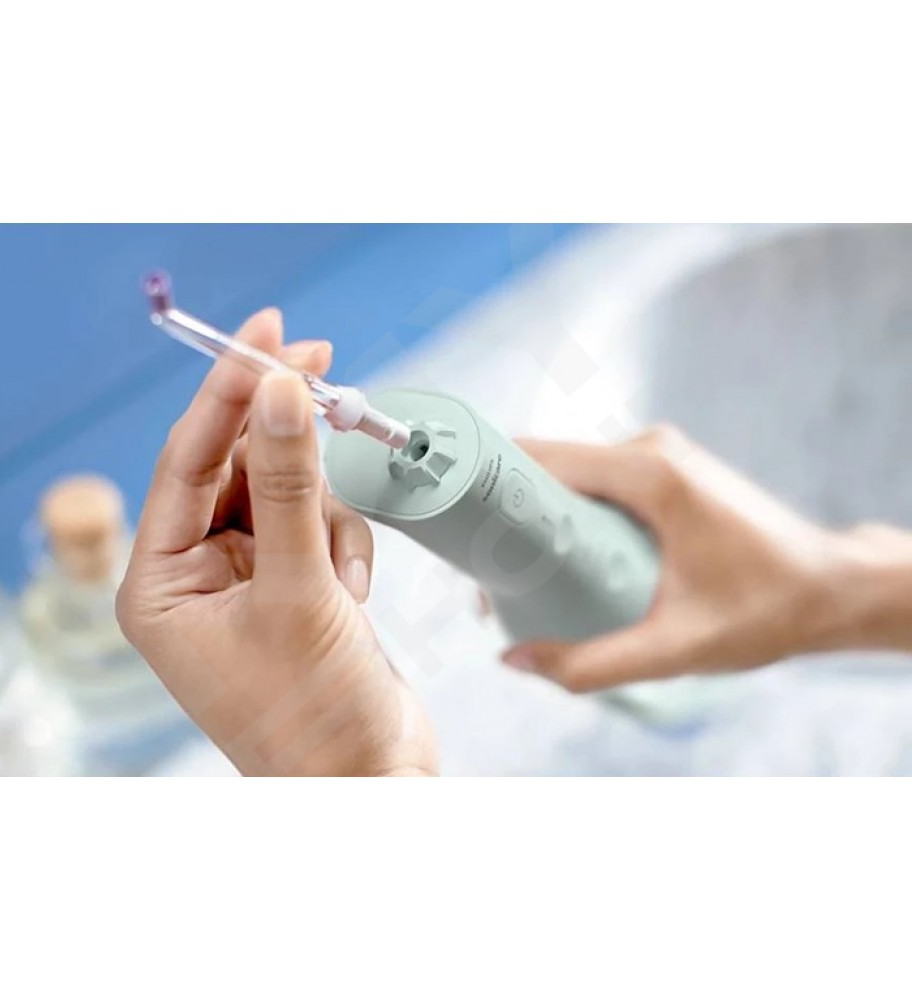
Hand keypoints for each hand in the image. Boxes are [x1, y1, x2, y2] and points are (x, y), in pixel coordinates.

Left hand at [116, 309, 435, 775]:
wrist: (372, 782)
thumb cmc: (315, 712)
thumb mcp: (299, 588)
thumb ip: (288, 484)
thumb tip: (281, 389)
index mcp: (159, 583)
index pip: (187, 460)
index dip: (228, 390)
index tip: (268, 333)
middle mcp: (193, 577)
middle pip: (238, 466)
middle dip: (286, 439)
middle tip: (326, 366)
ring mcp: (245, 581)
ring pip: (287, 493)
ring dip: (324, 515)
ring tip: (340, 579)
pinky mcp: (293, 587)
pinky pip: (318, 527)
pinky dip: (343, 549)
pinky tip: (353, 601)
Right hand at [501, 426, 911, 691]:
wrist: (834, 588)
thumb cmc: (768, 610)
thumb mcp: (676, 647)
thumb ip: (592, 661)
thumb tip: (515, 658)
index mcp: (650, 473)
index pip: (541, 458)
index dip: (488, 483)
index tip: (452, 519)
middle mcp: (650, 451)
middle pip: (548, 464)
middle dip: (506, 508)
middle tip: (479, 566)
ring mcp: (657, 458)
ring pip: (570, 473)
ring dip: (536, 513)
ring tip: (511, 571)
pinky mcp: (664, 473)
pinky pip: (595, 483)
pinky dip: (567, 511)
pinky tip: (557, 558)